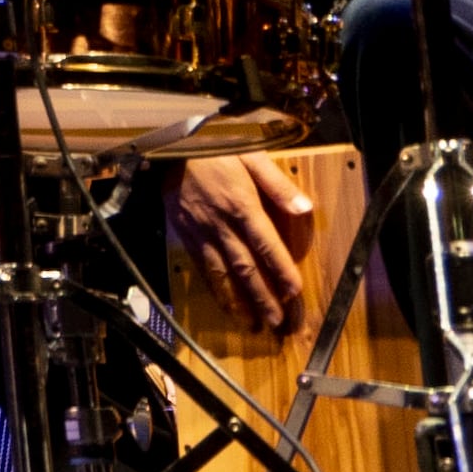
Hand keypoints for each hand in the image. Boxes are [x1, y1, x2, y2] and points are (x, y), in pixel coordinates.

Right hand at [168, 151, 319, 336]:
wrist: (168, 147)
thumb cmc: (213, 148)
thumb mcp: (250, 155)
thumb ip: (277, 184)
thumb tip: (304, 207)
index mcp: (241, 204)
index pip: (266, 244)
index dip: (280, 270)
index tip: (294, 293)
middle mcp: (221, 224)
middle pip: (245, 267)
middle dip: (263, 297)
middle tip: (278, 322)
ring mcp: (201, 232)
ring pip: (222, 273)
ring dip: (239, 301)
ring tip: (254, 324)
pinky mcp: (186, 235)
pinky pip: (202, 267)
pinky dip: (215, 289)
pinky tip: (226, 304)